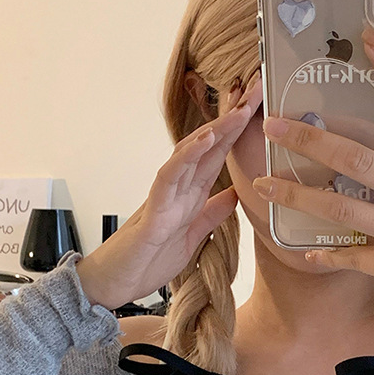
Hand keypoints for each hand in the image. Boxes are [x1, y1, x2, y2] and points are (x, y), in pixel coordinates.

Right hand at [76, 80, 261, 311]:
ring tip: (239, 109)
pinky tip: (204, 139)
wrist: (113, 285)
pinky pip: (170, 177)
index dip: (240, 131)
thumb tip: (235, 193)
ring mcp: (165, 196)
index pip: (219, 155)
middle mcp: (179, 188)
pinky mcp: (153, 211)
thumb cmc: (147, 260)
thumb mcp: (193, 236)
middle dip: (233, 118)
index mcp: (191, 194)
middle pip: (209, 145)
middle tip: (257, 89)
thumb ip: (212, 213)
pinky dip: (187, 156)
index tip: (260, 106)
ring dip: (215, 130)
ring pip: (191, 153)